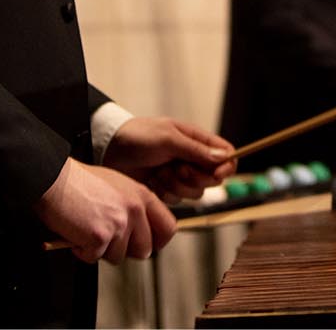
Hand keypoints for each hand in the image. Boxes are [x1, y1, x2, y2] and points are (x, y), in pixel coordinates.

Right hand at [33, 158, 176, 263]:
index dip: (157, 241)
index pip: (168, 228)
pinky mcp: (100, 237)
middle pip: (144, 250)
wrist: (54, 178)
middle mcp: (134, 210)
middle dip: (124, 250)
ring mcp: (119, 224)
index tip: (145, 244)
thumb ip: (133, 207)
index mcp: (142, 195)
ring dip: (100, 250)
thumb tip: (140, 233)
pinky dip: (82, 251)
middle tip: (107, 240)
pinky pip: (94, 258)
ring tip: (86, 229)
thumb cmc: (79, 182)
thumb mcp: (118, 186)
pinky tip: (76, 233)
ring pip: (118, 257)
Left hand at [102, 116, 236, 201]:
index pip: (226, 155)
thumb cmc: (138, 136)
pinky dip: (166, 192)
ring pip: (195, 192)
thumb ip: (196, 150)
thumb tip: (225, 157)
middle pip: (213, 179)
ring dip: (177, 185)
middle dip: (195, 178)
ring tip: (160, 172)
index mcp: (195, 140)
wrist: (110, 150)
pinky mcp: (167, 189)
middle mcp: (191, 158)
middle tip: (177, 168)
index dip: (226, 167)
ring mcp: (180, 175)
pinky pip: (178, 199)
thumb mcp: (168, 138)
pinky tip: (153, 181)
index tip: (217, 174)